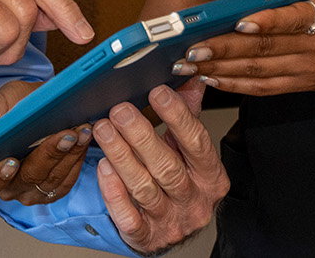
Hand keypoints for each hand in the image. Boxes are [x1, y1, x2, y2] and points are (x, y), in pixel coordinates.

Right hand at [0, 80, 91, 206]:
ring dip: (68, 154)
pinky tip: (83, 139)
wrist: (35, 106)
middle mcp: (6, 188)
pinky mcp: (52, 191)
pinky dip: (76, 159)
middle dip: (48, 155)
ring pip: (50, 180)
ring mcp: (30, 192)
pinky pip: (66, 181)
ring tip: (80, 130)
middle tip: (65, 135)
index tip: (12, 161)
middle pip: (26, 180)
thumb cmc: (12, 105)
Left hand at [93, 80, 227, 253]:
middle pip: (168, 167)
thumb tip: (190, 76)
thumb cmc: (181, 182)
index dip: (178, 116)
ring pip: (145, 189)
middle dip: (141, 135)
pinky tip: (103, 168)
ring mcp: (171, 222)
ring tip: (104, 130)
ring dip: (121, 156)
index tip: (157, 92)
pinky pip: (128, 217)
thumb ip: (189, 113)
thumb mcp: (190, 150)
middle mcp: (195, 201)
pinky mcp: (146, 238)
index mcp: (211, 176)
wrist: (172, 229)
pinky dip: (114, 192)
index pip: (197, 142)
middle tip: (120, 110)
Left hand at [170, 0, 314, 103]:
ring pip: (258, 71)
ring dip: (221, 69)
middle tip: (191, 47)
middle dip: (224, 50)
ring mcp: (305, 70)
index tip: (239, 22)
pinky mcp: (300, 84)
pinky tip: (210, 80)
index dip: (267, 23)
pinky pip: (264, 87)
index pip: (295, 21)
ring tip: (187, 64)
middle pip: (265, 49)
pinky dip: (236, 86)